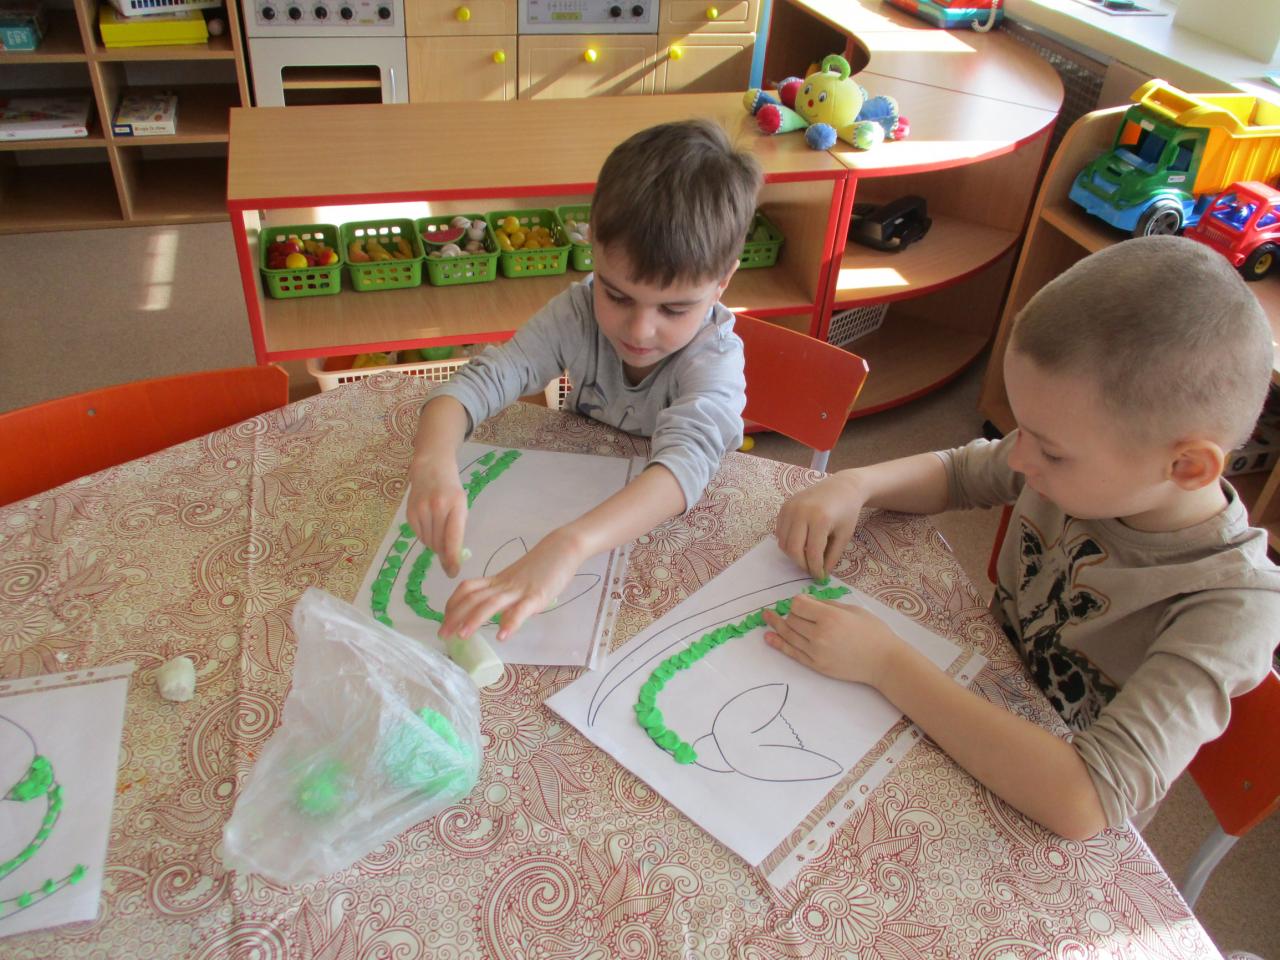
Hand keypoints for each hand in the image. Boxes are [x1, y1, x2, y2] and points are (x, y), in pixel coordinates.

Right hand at [406, 455, 467, 576]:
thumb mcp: (461, 506)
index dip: (452, 559)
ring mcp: (421, 510)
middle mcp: (437, 508)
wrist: (431, 468)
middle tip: (449, 560)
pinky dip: (426, 537)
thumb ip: (457, 530)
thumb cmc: (451, 490)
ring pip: (428, 542)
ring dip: (435, 545)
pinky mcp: (410, 513)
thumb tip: (452, 558)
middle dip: (444, 554)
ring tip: (439, 532)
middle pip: (439, 543)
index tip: (453, 572)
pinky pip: (419, 536)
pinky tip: (429, 526)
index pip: (453, 539)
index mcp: (456, 506)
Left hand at [441, 528, 585, 641]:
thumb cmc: (541, 565)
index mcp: (497, 581)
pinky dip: (511, 622)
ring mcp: (519, 590)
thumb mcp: (517, 581)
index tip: (444, 620)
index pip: (467, 589)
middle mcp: (503, 585)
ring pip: (491, 603)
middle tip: (443, 635)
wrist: (562, 548)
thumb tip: (499, 617)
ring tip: (462, 636)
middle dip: (455, 616)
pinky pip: (521, 610)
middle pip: (473, 598)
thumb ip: (506, 597)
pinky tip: (502, 636)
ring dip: (474, 619)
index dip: (453, 604)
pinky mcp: (537, 595)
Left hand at [762, 593, 901, 687]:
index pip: (798, 604)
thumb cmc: (873, 632)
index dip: (799, 602)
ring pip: (789, 635)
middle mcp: (819, 634)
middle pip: (792, 619)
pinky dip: (779, 644)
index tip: (804, 602)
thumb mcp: (852, 610)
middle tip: (794, 611)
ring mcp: (816, 652)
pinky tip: (769, 637)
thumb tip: (807, 601)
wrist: (884, 662)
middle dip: (791, 613)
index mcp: (829, 617)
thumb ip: (827, 605)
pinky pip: (792, 652)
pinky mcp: (816, 665)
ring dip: (777, 625)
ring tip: (767, 617)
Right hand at [774, 473, 865, 579]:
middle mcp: (801, 512)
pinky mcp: (784, 506)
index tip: (819, 577)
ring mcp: (790, 508)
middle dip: (801, 564)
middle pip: (793, 549)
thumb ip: (832, 556)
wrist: (842, 487)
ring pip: (783, 542)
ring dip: (793, 554)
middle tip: (810, 569)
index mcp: (820, 519)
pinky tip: (800, 543)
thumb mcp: (844, 536)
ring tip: (806, 557)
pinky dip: (787, 542)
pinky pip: (780, 532)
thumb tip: (821, 574)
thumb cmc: (847, 512)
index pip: (812, 553)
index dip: (815, 569)